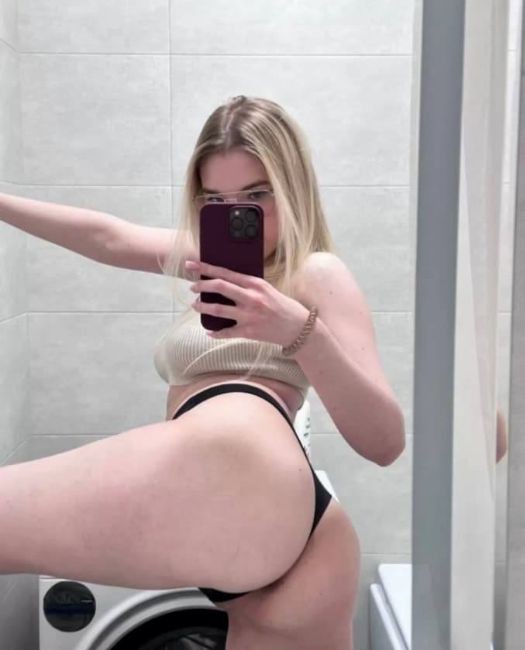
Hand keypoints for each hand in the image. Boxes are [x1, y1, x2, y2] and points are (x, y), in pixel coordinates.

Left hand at [186, 260, 309, 345]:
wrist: (299, 329)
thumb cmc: (284, 307)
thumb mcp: (267, 290)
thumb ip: (249, 286)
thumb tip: (227, 282)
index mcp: (256, 284)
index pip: (226, 273)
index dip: (206, 268)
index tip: (192, 265)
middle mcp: (251, 298)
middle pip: (219, 287)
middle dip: (201, 286)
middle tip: (192, 287)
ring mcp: (249, 316)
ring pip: (218, 309)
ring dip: (203, 307)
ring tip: (195, 306)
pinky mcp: (249, 332)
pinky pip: (226, 332)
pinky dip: (216, 333)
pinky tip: (209, 332)